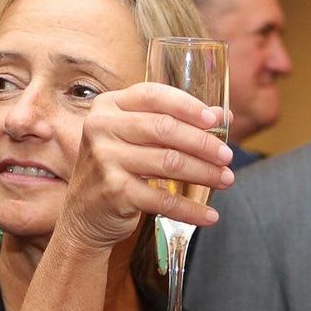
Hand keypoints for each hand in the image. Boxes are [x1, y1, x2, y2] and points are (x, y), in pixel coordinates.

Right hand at [54, 83, 233, 253]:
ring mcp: (104, 160)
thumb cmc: (115, 170)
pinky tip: (210, 215)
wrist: (83, 216)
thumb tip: (222, 114)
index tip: (216, 121)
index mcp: (107, 107)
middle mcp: (101, 128)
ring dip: (205, 173)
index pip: (153, 95)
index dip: (188, 106)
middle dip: (203, 143)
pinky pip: (163, 199)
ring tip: (225, 179)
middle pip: (164, 128)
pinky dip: (190, 209)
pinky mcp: (114, 191)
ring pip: (169, 162)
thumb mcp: (136, 140)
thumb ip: (173, 122)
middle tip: (227, 156)